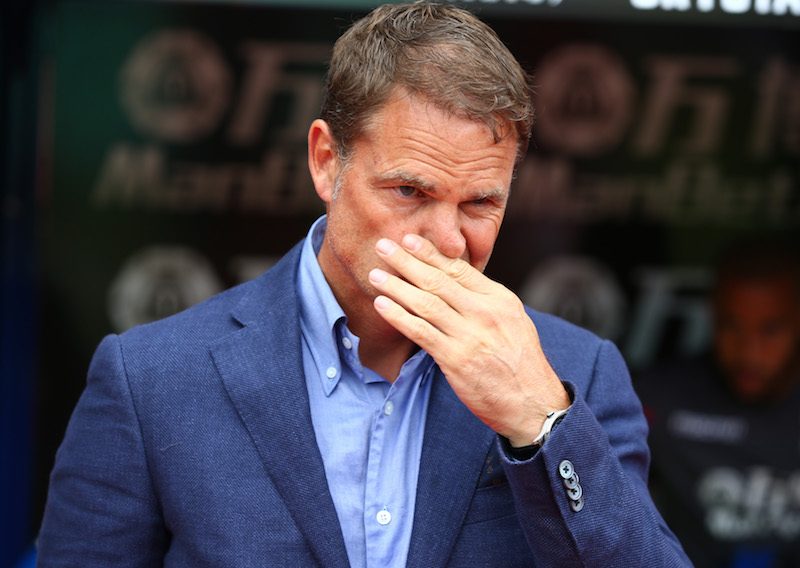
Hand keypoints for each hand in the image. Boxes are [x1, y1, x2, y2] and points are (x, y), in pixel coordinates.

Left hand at [369, 234, 569, 445]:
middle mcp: (485, 313)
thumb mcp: (513, 321)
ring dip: (396, 286)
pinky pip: (420, 332)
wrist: (532, 403)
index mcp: (500, 299)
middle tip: (383, 246)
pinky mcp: (455, 359)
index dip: (430, 253)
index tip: (408, 239)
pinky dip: (399, 316)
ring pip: (425, 303)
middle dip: (407, 261)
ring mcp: (470, 336)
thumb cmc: (519, 362)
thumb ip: (485, 301)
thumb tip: (455, 283)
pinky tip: (382, 305)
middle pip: (438, 280)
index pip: (458, 268)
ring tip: (375, 274)